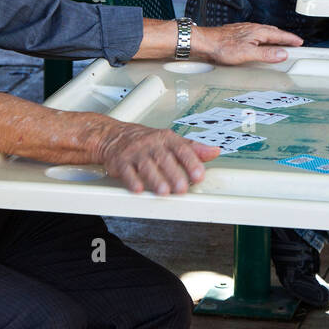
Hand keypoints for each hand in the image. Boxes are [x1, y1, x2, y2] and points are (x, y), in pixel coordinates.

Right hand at [98, 122, 219, 194]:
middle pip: (165, 159)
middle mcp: (152, 144)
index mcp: (167, 139)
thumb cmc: (147, 141)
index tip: (199, 175)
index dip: (192, 162)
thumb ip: (193, 148)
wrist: (114, 136)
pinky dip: (132, 180)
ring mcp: (136, 152)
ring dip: (155, 179)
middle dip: (174, 174)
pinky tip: (138, 189)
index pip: (182, 149)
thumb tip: (214, 151)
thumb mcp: (172, 141)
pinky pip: (126, 171)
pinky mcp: (121, 162)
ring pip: (147, 166)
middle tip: (182, 188)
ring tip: (164, 191)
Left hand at [192, 23, 303, 65]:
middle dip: (284, 37)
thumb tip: (283, 54)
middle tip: (293, 43)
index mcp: (258, 32)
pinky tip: (258, 42)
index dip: (291, 39)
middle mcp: (252, 28)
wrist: (204, 42)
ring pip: (264, 32)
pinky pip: (255, 34)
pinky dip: (262, 38)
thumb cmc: (222, 47)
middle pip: (273, 32)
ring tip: (278, 42)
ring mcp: (244, 30)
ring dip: (274, 37)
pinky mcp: (237, 33)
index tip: (300, 42)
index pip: (280, 36)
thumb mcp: (247, 54)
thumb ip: (266, 54)